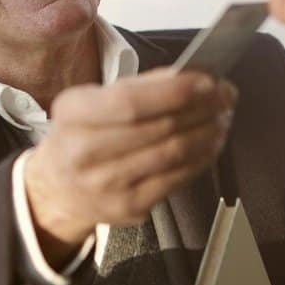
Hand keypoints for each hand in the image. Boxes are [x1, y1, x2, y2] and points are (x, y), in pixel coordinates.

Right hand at [24, 69, 235, 263]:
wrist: (59, 189)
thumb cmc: (81, 136)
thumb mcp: (92, 102)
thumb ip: (137, 87)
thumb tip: (187, 77)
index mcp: (73, 115)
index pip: (130, 103)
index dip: (174, 92)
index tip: (207, 81)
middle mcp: (85, 153)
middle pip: (159, 128)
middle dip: (202, 108)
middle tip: (226, 95)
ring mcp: (107, 185)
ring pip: (173, 154)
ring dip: (208, 132)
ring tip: (223, 116)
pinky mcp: (130, 207)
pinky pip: (177, 178)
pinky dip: (202, 157)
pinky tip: (211, 142)